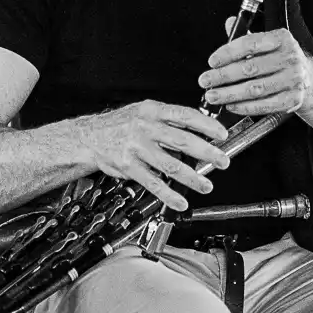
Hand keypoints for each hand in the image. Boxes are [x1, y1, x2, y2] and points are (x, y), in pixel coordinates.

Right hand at [85, 100, 230, 210]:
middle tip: (222, 161)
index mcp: (152, 111)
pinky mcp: (130, 167)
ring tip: (206, 185)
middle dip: (206, 152)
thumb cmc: (122, 124)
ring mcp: (137, 148)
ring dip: (192, 177)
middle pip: (182, 140)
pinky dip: (169, 195)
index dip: (206, 125)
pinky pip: (153, 183)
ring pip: (170, 165)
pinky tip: (181, 201)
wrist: (90, 137)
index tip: (221, 134)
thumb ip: (170, 119)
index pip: (185, 115)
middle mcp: (145, 128)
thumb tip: (200, 128)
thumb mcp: (145, 111)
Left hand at [199, 17, 312, 116]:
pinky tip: (230, 105)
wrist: (311, 80)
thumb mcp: (268, 43)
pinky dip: (244, 106)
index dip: (228, 53)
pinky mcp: (293, 99)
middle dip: (223, 76)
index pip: (251, 43)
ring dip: (229, 93)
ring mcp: (293, 80)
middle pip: (250, 68)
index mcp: (282, 39)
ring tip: (212, 95)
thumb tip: (229, 23)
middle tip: (205, 80)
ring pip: (255, 89)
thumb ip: (247, 36)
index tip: (212, 61)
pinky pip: (264, 105)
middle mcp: (290, 58)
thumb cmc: (283, 60)